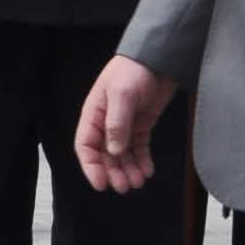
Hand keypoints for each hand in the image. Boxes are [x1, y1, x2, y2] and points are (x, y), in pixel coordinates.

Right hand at [76, 55, 176, 192]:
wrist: (158, 57)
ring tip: (138, 183)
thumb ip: (117, 124)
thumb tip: (113, 151)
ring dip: (128, 169)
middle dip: (114, 172)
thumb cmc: (132, 71)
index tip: (101, 183)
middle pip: (105, 155)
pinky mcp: (142, 124)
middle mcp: (106, 123)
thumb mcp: (121, 95)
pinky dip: (142, 160)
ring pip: (123, 154)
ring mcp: (125, 125)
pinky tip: (147, 170)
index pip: (86, 146)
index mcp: (94, 114)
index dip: (91, 166)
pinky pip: (139, 147)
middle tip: (125, 187)